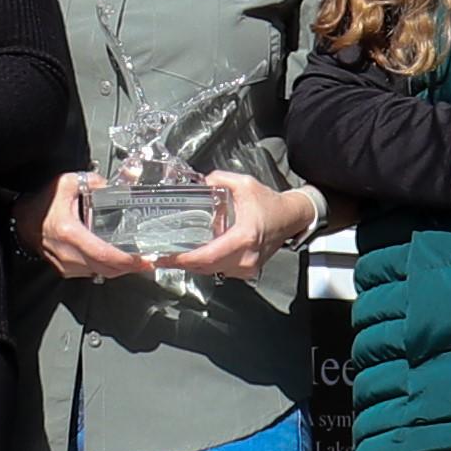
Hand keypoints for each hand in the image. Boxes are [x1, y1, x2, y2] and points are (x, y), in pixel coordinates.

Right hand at [33, 174, 151, 280]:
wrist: (21, 221)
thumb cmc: (41, 204)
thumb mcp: (67, 184)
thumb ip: (93, 181)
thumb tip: (117, 179)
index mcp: (70, 233)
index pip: (104, 254)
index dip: (127, 260)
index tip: (145, 259)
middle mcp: (68, 255)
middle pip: (108, 269)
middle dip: (132, 266)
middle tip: (152, 259)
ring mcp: (67, 266)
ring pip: (102, 273)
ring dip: (122, 268)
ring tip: (140, 259)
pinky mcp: (67, 270)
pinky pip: (94, 273)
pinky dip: (109, 267)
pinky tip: (119, 259)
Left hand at [167, 176, 323, 276]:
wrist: (290, 218)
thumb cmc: (270, 204)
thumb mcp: (244, 184)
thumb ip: (218, 180)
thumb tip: (199, 182)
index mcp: (243, 237)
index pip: (207, 255)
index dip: (183, 258)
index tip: (165, 257)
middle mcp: (245, 257)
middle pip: (205, 267)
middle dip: (181, 263)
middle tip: (159, 257)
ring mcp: (247, 267)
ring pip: (211, 270)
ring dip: (193, 264)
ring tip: (173, 255)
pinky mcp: (247, 270)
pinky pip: (220, 270)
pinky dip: (206, 264)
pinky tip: (195, 255)